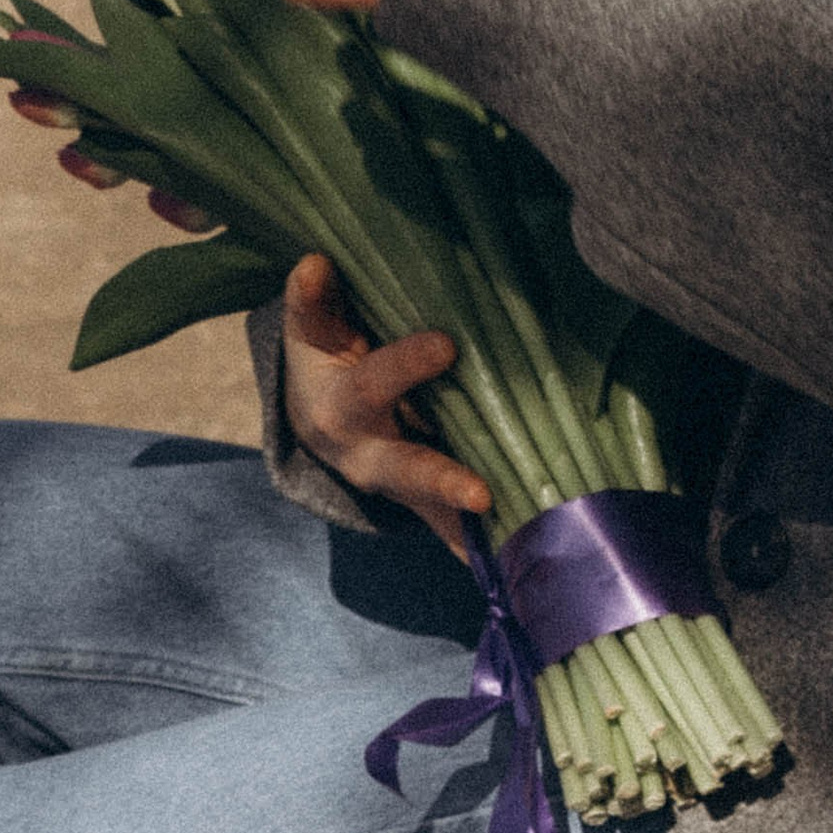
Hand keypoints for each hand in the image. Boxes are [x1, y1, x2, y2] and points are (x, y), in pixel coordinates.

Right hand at [278, 254, 491, 557]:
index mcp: (339, 408)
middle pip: (405, 470)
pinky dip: (482, 549)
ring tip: (517, 546)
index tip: (447, 345)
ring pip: (434, 508)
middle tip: (481, 496)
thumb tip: (315, 263)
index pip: (372, 385)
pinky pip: (453, 528)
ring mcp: (398, 485)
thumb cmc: (324, 358)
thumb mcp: (312, 331)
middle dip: (441, 482)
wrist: (315, 416)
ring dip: (472, 525)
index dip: (406, 367)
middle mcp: (368, 456)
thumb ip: (315, 304)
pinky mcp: (423, 503)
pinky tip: (520, 570)